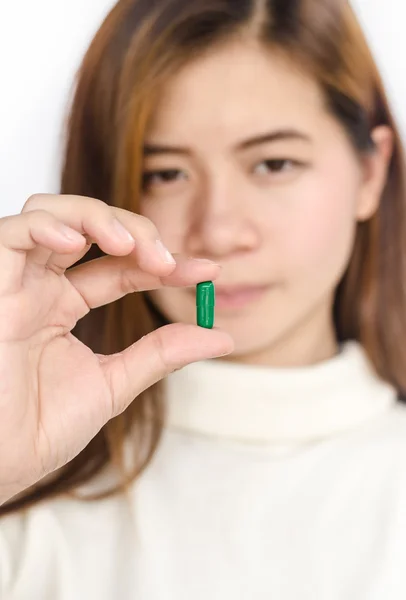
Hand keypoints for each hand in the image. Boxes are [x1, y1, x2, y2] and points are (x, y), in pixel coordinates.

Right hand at [0, 194, 232, 503]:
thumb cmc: (37, 431)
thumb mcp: (113, 383)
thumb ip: (161, 354)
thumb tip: (220, 336)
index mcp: (61, 305)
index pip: (120, 267)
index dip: (163, 263)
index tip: (207, 271)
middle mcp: (39, 286)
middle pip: (89, 228)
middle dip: (136, 232)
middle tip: (168, 261)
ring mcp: (13, 282)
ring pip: (51, 213)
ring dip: (98, 218)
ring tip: (134, 247)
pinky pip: (11, 233)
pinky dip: (48, 226)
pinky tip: (79, 243)